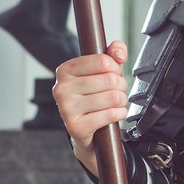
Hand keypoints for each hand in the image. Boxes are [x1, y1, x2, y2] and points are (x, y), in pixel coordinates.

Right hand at [53, 40, 128, 174]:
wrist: (84, 130)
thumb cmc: (93, 95)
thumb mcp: (102, 71)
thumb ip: (112, 53)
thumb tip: (118, 53)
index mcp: (65, 70)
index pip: (102, 61)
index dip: (116, 68)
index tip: (114, 74)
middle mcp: (61, 88)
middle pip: (109, 80)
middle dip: (121, 86)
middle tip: (117, 91)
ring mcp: (66, 108)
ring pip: (112, 97)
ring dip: (122, 100)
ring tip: (117, 102)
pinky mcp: (76, 126)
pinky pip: (110, 114)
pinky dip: (120, 113)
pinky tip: (115, 114)